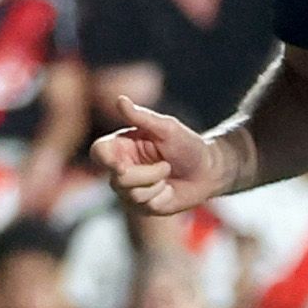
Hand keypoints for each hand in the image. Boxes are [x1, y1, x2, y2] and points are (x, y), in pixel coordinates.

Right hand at [90, 93, 230, 217]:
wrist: (209, 171)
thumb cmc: (188, 145)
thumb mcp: (167, 127)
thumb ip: (141, 117)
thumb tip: (120, 99)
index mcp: (122, 146)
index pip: (99, 152)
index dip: (106, 159)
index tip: (122, 164)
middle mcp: (120, 168)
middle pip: (118, 178)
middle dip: (147, 174)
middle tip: (166, 164)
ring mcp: (129, 190)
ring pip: (132, 194)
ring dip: (157, 183)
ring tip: (168, 173)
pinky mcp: (142, 207)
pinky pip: (146, 205)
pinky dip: (162, 196)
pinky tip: (169, 189)